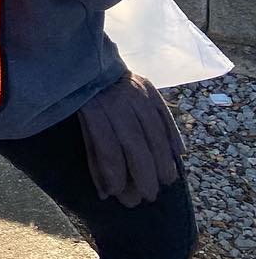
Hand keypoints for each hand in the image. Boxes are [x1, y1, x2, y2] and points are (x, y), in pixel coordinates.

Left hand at [76, 72, 182, 206]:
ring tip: (167, 181)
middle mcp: (117, 102)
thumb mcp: (80, 123)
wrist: (92, 63)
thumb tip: (105, 194)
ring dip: (164, 161)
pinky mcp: (151, 90)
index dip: (115, 175)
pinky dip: (174, 137)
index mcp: (93, 110)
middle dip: (145, 175)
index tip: (120, 195)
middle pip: (136, 144)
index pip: (108, 149)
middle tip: (150, 195)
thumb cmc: (84, 100)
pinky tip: (178, 156)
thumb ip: (94, 156)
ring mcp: (137, 94)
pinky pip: (166, 117)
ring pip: (156, 133)